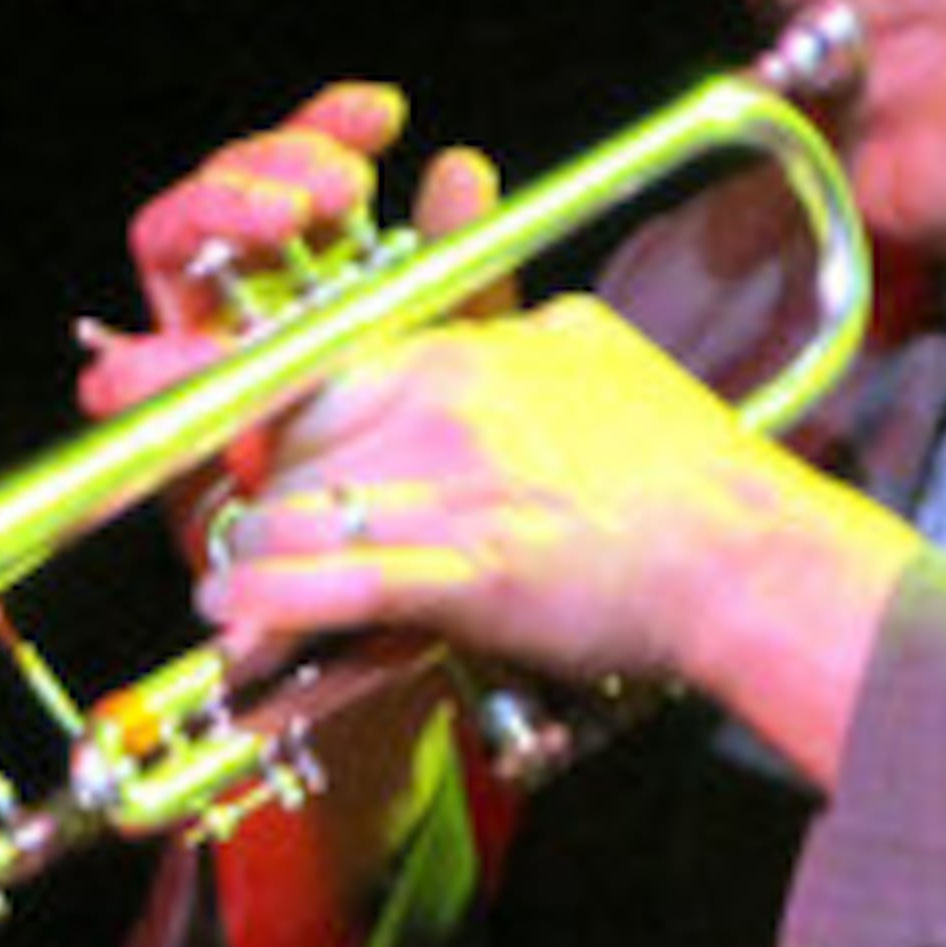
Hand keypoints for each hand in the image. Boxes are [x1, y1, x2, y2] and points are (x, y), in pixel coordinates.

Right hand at [76, 84, 501, 472]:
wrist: (393, 581)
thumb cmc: (421, 465)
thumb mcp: (454, 364)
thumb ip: (456, 272)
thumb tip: (461, 169)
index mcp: (314, 271)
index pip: (301, 173)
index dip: (329, 130)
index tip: (382, 116)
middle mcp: (247, 298)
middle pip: (230, 191)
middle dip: (274, 165)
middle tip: (335, 186)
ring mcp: (197, 348)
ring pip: (172, 245)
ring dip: (217, 211)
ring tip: (277, 219)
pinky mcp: (164, 418)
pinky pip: (131, 372)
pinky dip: (142, 360)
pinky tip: (157, 352)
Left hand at [204, 297, 918, 790]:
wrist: (745, 553)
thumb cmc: (687, 466)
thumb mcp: (598, 352)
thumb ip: (527, 325)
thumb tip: (513, 318)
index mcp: (460, 353)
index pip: (311, 364)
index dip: (246, 405)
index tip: (200, 422)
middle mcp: (438, 410)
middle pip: (287, 443)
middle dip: (257, 499)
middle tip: (241, 541)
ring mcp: (449, 491)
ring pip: (295, 515)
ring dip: (249, 565)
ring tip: (225, 602)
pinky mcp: (467, 574)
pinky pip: (336, 585)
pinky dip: (272, 609)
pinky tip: (237, 628)